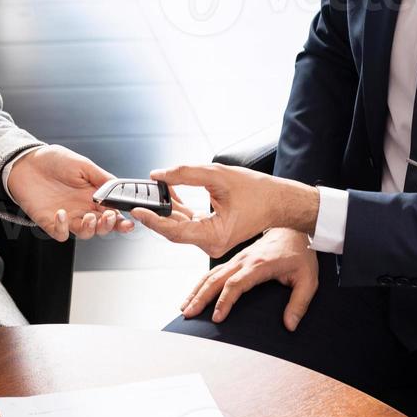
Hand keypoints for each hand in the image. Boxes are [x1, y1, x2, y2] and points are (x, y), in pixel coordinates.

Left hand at [5, 144, 136, 241]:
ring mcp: (66, 217)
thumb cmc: (53, 160)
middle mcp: (81, 208)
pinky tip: (61, 213)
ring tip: (90, 217)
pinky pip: (60, 234)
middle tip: (109, 217)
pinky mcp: (49, 222)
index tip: (128, 221)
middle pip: (101, 227)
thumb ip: (101, 178)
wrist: (25, 162)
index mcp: (92, 196)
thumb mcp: (82, 164)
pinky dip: (63, 228)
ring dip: (91, 229)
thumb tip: (120, 188)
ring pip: (85, 233)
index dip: (121, 220)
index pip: (112, 212)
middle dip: (109, 226)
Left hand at [129, 163, 319, 258]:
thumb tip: (158, 175)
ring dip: (166, 208)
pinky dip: (178, 207)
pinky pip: (188, 221)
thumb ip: (185, 174)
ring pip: (179, 225)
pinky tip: (169, 191)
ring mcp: (211, 239)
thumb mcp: (218, 175)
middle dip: (155, 212)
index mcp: (215, 236)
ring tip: (150, 191)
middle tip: (136, 198)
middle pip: (173, 230)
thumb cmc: (257, 190)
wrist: (280, 200)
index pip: (174, 231)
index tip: (137, 209)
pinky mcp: (211, 231)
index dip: (153, 220)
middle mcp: (211, 243)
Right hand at [181, 228, 318, 330]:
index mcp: (259, 265)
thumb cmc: (301, 253)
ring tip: (184, 307)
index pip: (236, 283)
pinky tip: (193, 294)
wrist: (294, 228)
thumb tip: (290, 325)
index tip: (217, 317)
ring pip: (211, 274)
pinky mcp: (235, 260)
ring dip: (196, 291)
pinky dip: (201, 283)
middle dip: (200, 297)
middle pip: (216, 279)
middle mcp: (244, 260)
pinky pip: (214, 272)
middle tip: (188, 314)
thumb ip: (299, 303)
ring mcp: (237, 259)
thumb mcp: (309, 279)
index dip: (225, 300)